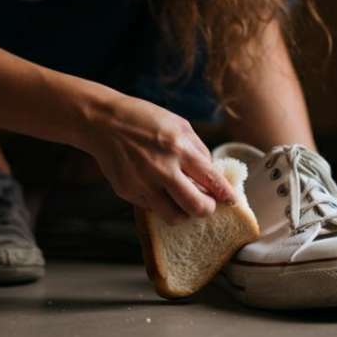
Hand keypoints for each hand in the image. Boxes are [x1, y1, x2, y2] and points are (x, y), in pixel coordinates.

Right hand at [79, 88, 236, 224]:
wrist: (103, 122)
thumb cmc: (144, 119)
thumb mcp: (179, 124)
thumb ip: (197, 150)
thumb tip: (211, 175)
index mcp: (179, 147)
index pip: (212, 180)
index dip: (226, 195)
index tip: (232, 201)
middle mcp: (163, 168)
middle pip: (196, 207)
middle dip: (207, 209)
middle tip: (207, 205)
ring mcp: (143, 183)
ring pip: (175, 216)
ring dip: (184, 213)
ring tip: (183, 201)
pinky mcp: (128, 192)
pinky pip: (152, 208)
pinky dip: (161, 203)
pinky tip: (159, 190)